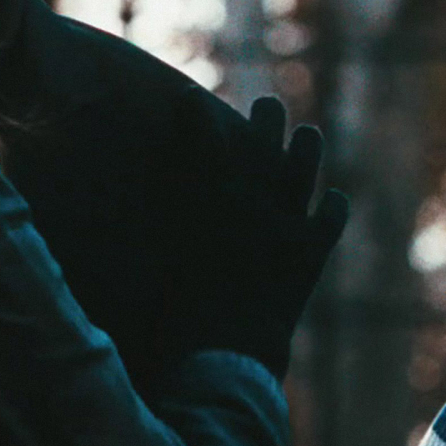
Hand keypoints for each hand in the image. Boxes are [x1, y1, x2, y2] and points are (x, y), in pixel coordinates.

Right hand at [161, 92, 349, 377]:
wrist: (226, 351)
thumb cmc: (175, 309)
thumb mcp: (153, 256)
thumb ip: (142, 224)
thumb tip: (111, 207)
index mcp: (207, 200)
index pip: (204, 140)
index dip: (198, 114)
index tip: (193, 94)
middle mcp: (251, 204)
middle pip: (262, 146)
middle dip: (265, 119)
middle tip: (266, 102)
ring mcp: (285, 227)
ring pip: (302, 174)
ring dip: (307, 150)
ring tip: (309, 132)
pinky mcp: (309, 256)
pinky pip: (328, 223)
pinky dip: (331, 209)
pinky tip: (334, 198)